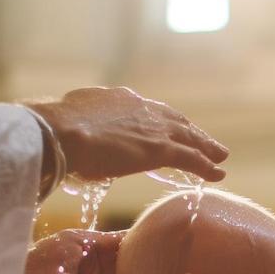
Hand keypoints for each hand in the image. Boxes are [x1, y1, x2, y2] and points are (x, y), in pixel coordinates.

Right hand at [26, 87, 228, 181]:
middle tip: (205, 141)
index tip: (170, 128)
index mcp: (118, 99)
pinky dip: (207, 166)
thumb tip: (77, 141)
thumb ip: (81, 129)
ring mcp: (152, 127)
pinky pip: (191, 158)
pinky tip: (218, 174)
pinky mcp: (159, 148)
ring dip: (206, 147)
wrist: (58, 132)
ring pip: (188, 137)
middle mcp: (140, 107)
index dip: (162, 121)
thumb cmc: (54, 131)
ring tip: (220, 156)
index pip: (147, 111)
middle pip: (174, 120)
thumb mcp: (70, 122)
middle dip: (191, 131)